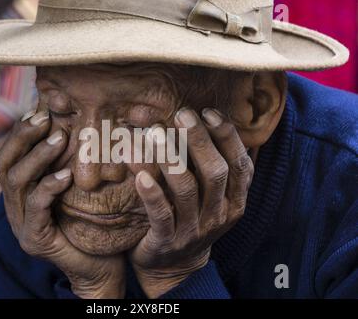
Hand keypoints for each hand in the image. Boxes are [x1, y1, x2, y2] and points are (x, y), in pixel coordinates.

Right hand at [0, 110, 124, 298]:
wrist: (101, 266)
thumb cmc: (94, 222)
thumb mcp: (79, 187)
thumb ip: (70, 162)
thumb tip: (77, 124)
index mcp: (23, 192)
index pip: (10, 155)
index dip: (20, 131)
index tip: (39, 109)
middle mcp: (16, 206)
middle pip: (4, 164)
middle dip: (22, 137)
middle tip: (44, 117)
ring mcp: (22, 224)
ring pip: (16, 183)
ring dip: (38, 157)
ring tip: (60, 138)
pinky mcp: (34, 240)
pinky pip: (36, 209)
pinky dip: (49, 187)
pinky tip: (66, 175)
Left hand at [131, 108, 253, 297]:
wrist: (174, 267)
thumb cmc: (190, 218)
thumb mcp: (208, 196)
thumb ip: (206, 164)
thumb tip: (196, 118)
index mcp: (234, 201)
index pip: (240, 165)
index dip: (227, 136)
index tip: (208, 112)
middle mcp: (219, 215)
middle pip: (215, 173)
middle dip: (199, 141)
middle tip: (182, 115)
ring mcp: (194, 230)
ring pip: (186, 190)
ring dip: (170, 159)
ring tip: (153, 133)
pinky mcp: (168, 241)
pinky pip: (161, 215)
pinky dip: (151, 193)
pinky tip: (138, 174)